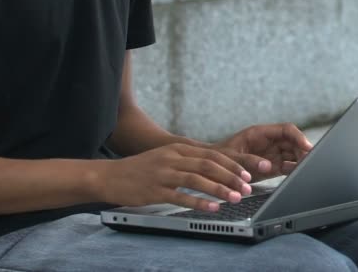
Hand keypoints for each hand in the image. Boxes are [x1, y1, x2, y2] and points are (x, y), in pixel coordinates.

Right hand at [101, 144, 252, 211]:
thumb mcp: (166, 156)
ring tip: (235, 198)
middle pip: (208, 165)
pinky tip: (213, 208)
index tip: (246, 174)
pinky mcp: (155, 190)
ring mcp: (163, 174)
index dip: (231, 165)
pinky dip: (199, 202)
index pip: (211, 154)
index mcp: (177, 149)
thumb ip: (188, 159)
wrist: (111, 175)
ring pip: (197, 180)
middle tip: (246, 187)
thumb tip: (214, 167)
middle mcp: (172, 158)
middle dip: (231, 177)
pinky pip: (181, 197)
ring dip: (219, 189)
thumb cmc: (141, 168)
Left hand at [214, 123, 312, 181]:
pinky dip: (294, 170)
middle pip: (293, 143)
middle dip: (302, 151)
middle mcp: (268, 142)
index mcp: (259, 133)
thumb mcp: (232, 157)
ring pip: (293, 155)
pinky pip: (288, 167)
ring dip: (300, 161)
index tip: (307, 147)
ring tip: (306, 170)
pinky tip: (297, 175)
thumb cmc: (218, 158)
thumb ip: (249, 160)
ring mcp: (271, 154)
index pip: (286, 130)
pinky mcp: (271, 167)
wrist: (212, 170)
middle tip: (309, 162)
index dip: (299, 137)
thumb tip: (268, 165)